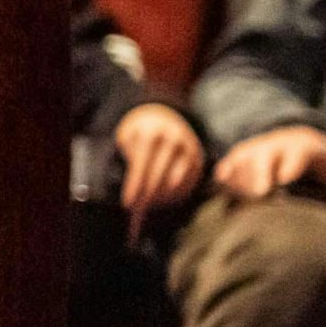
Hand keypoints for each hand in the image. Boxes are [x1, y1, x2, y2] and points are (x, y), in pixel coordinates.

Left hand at [114, 104, 206, 239]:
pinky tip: (164, 200)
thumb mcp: (128, 139)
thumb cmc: (140, 134)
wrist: (165, 116)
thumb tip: (132, 193)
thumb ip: (129, 161)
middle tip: (138, 210)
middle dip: (147, 195)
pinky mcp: (197, 158)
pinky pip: (187, 182)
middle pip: (158, 175)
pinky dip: (175, 194)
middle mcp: (172, 140)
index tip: (127, 204)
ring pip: (174, 181)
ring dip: (161, 197)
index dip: (134, 186)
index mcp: (151, 134)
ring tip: (149, 206)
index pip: (142, 164)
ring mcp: (188, 149)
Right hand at [210, 124, 325, 207]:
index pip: (297, 152)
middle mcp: (274, 146)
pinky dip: (224, 180)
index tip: (287, 179)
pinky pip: (225, 169)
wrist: (291, 140)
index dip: (291, 163)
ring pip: (241, 163)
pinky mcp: (236, 161)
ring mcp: (252, 152)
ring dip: (242, 181)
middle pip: (263, 156)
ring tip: (245, 203)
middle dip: (260, 173)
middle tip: (260, 194)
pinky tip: (225, 192)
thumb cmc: (319, 164)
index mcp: (302, 147)